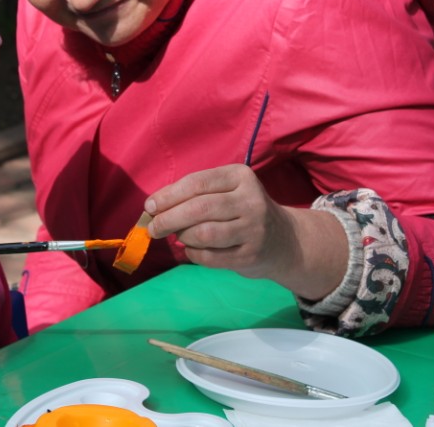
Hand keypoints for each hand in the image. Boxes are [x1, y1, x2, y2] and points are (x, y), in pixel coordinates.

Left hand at [145, 164, 346, 298]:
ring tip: (179, 237)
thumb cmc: (240, 211)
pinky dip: (194, 254)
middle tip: (153, 228)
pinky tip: (193, 250)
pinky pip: (210, 257)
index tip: (149, 206)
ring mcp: (254, 229)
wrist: (283, 240)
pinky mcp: (251, 255)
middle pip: (199, 209)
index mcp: (240, 176)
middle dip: (168, 219)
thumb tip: (153, 208)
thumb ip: (192, 195)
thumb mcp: (225, 192)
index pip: (196, 183)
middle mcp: (251, 200)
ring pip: (204, 234)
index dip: (168, 196)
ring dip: (183, 237)